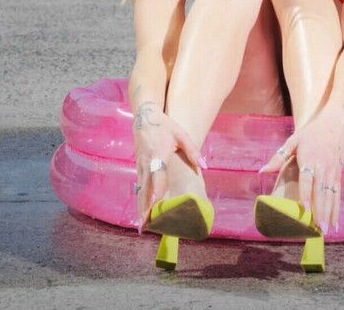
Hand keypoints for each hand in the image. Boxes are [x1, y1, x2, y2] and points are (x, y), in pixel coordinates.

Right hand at [132, 102, 201, 227]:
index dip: (157, 188)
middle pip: (145, 187)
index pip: (158, 174)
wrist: (145, 117)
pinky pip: (139, 187)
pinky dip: (140, 200)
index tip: (157, 202)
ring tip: (142, 226)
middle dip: (145, 206)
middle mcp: (147, 162)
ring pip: (140, 190)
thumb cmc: (165, 126)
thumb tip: (204, 165)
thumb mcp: (181, 134)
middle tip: (146, 225)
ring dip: (141, 207)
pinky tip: (141, 213)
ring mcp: (140, 166)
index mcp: (158, 154)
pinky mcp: (138, 168)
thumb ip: (192, 150)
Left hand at [259, 103, 343, 233]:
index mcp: (310, 159)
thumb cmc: (312, 133)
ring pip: (331, 196)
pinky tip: (335, 223)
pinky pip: (337, 194)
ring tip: (326, 230)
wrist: (337, 124)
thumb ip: (278, 157)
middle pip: (321, 192)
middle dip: (320, 211)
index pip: (307, 180)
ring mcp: (332, 173)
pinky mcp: (338, 175)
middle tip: (318, 228)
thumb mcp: (293, 140)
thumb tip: (261, 171)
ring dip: (329, 214)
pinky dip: (337, 209)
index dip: (306, 195)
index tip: (304, 209)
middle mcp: (323, 168)